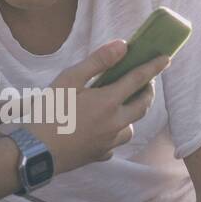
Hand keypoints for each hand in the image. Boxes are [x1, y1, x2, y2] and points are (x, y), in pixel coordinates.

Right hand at [30, 40, 170, 173]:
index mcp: (108, 102)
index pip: (138, 79)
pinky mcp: (99, 155)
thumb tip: (123, 46)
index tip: (165, 58)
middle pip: (142, 106)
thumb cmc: (49, 112)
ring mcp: (108, 142)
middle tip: (145, 83)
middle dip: (147, 92)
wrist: (35, 152)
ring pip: (130, 128)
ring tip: (120, 108)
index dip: (153, 67)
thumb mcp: (69, 80)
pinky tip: (101, 131)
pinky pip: (114, 144)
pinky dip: (113, 135)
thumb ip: (97, 62)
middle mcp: (115, 123)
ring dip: (131, 116)